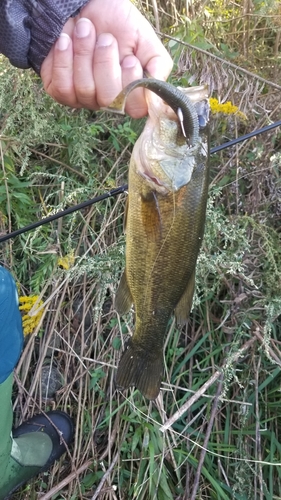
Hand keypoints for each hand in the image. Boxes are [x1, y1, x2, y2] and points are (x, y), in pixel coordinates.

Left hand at [41, 0, 172, 117]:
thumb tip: (156, 90)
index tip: (130, 59)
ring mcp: (83, 99)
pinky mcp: (60, 91)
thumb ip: (158, 65)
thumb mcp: (146, 40)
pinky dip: (64, 59)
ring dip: (84, 54)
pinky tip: (66, 40)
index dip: (131, 85)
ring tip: (85, 29)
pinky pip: (62, 87)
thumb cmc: (117, 24)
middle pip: (108, 99)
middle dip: (106, 63)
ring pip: (85, 90)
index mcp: (131, 93)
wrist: (85, 4)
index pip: (135, 108)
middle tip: (106, 38)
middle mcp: (107, 102)